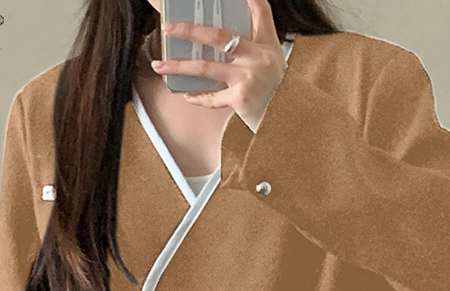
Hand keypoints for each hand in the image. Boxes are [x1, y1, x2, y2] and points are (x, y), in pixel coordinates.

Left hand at [151, 0, 287, 131]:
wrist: (289, 120)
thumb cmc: (279, 93)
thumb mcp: (274, 63)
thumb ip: (255, 49)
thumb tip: (226, 44)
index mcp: (266, 45)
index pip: (260, 10)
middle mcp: (257, 57)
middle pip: (218, 37)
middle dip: (190, 30)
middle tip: (169, 28)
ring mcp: (247, 77)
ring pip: (205, 68)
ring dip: (179, 66)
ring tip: (160, 65)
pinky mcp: (241, 98)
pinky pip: (213, 97)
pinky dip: (199, 98)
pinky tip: (188, 95)